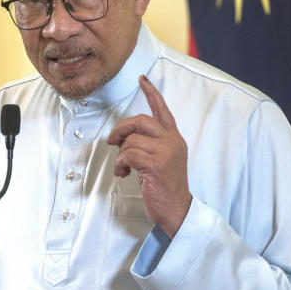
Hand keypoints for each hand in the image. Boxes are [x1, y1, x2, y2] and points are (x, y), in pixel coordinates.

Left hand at [108, 75, 191, 236]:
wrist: (178, 210)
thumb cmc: (165, 187)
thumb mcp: (162, 160)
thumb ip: (151, 144)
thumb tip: (124, 137)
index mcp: (174, 138)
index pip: (163, 110)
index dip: (152, 93)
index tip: (142, 79)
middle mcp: (172, 141)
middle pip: (140, 121)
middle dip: (121, 129)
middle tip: (112, 141)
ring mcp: (165, 152)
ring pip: (131, 140)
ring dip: (120, 155)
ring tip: (123, 168)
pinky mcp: (156, 164)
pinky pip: (128, 155)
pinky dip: (120, 164)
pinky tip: (124, 174)